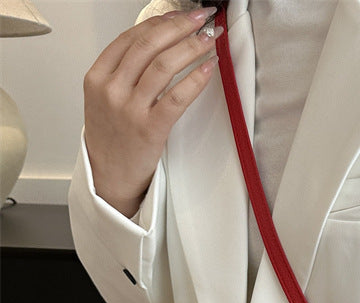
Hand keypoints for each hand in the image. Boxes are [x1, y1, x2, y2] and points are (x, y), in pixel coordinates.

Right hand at [83, 7, 220, 216]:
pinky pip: (177, 97)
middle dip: (180, 26)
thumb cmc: (112, 139)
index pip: (131, 37)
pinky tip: (210, 68)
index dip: (161, 21)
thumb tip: (158, 42)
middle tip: (203, 18)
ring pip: (164, 65)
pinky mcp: (150, 129)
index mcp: (97, 76)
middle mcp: (111, 89)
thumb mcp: (104, 98)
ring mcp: (130, 109)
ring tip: (210, 39)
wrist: (109, 178)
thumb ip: (123, 72)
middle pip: (149, 44)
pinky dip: (196, 79)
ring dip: (192, 47)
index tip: (181, 14)